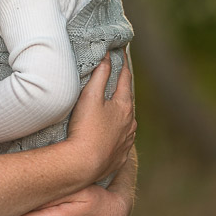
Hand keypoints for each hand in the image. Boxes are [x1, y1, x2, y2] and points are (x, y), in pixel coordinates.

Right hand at [66, 55, 135, 183]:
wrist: (84, 164)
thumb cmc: (86, 128)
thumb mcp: (90, 96)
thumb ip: (100, 75)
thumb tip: (107, 56)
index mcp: (124, 106)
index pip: (125, 79)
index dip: (122, 64)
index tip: (121, 51)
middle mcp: (130, 123)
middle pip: (128, 101)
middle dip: (122, 89)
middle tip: (117, 79)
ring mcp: (127, 140)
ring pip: (127, 121)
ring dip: (121, 113)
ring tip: (113, 107)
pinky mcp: (120, 155)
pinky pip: (122, 139)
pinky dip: (118, 132)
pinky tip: (111, 133)